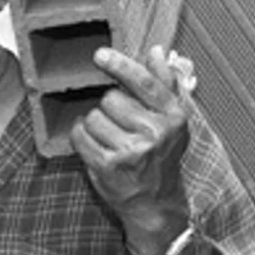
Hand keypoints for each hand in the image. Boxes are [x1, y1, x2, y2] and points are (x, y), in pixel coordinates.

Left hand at [72, 46, 193, 251]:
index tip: (100, 55)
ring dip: (95, 123)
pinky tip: (93, 141)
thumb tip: (157, 51)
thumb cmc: (162, 157)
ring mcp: (131, 151)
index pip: (144, 82)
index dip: (120, 65)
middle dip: (110, 106)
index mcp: (173, 117)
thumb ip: (164, 84)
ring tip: (109, 135)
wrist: (156, 203)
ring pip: (94, 117)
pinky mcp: (108, 166)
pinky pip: (81, 136)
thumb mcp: (172, 121)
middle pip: (112, 98)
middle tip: (119, 121)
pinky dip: (81, 135)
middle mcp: (155, 133)